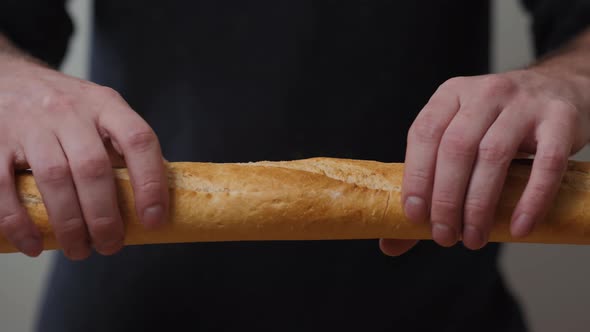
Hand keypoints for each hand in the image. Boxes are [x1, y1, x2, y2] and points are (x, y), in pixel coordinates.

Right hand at [0, 56, 168, 258]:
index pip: (138, 140)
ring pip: (54, 179)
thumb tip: (159, 195)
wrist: (5, 76)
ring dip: (68, 224)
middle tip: (110, 246)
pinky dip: (18, 221)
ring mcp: (29, 123)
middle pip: (93, 168)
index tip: (153, 220)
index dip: (151, 182)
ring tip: (79, 251)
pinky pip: (3, 186)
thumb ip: (125, 147)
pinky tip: (33, 244)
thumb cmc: (63, 107)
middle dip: (105, 216)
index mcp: (105, 105)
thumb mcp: (101, 112)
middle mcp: (69, 110)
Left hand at [381, 68, 589, 254]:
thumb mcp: (461, 139)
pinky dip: (530, 199)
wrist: (560, 89)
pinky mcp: (561, 119)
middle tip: (445, 236)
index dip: (416, 176)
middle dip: (446, 199)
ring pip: (493, 155)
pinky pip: (546, 163)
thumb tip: (390, 243)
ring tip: (474, 238)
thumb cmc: (498, 127)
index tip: (415, 216)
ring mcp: (525, 103)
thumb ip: (430, 185)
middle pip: (456, 148)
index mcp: (451, 94)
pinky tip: (517, 227)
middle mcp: (485, 92)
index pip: (424, 134)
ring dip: (479, 204)